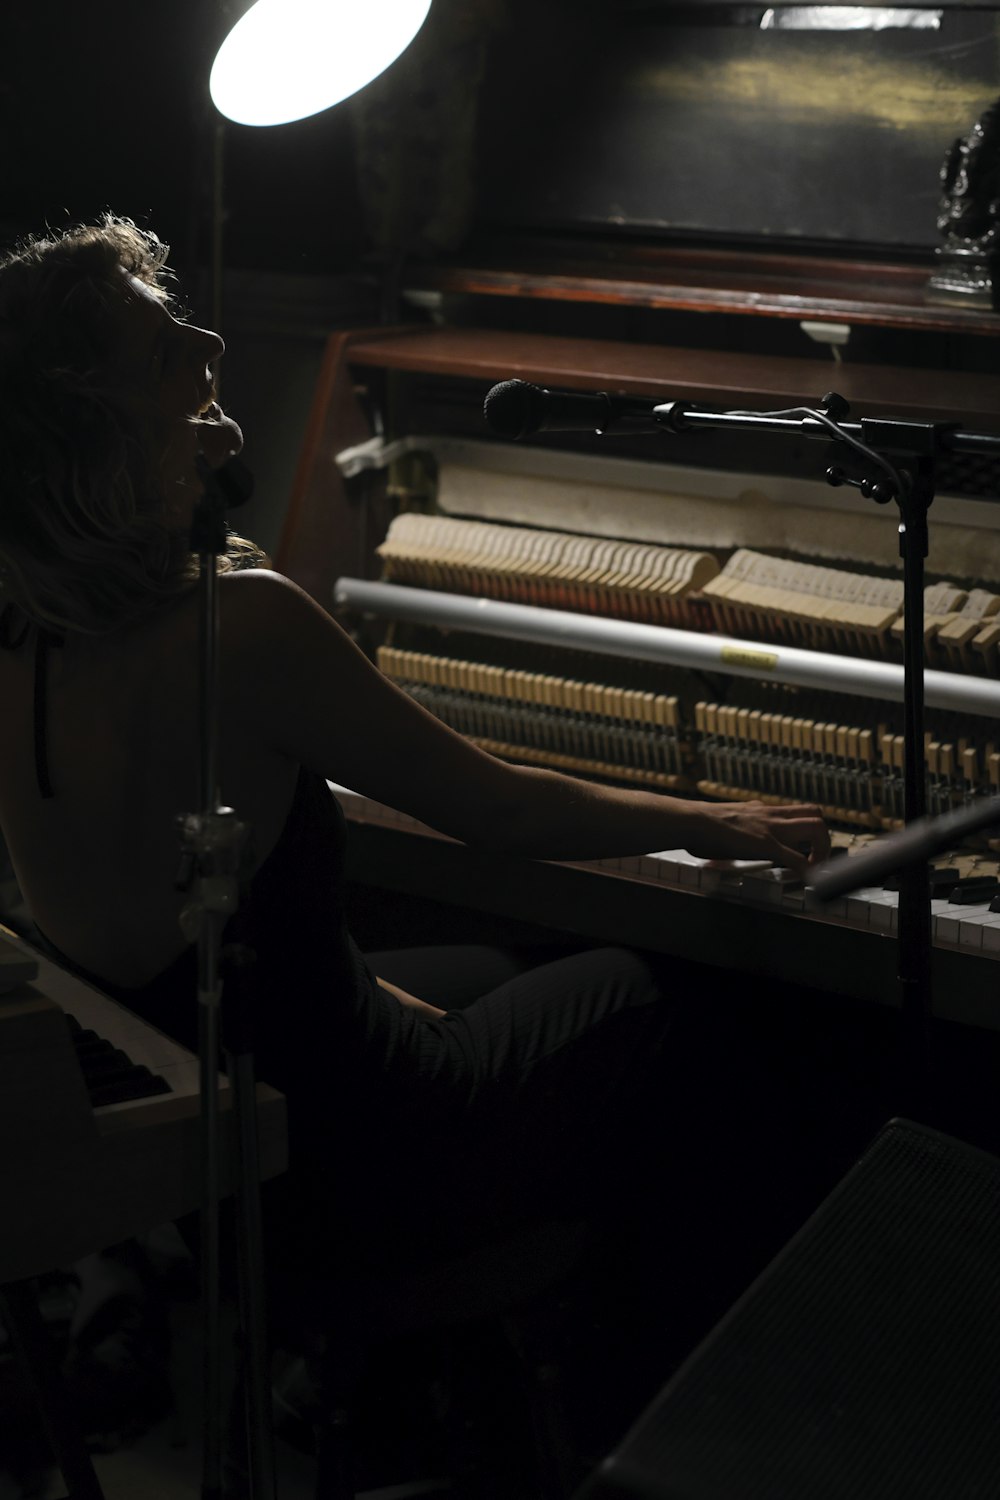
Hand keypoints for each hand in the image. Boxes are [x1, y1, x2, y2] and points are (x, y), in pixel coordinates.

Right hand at [683, 800, 829, 880]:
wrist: (689, 821)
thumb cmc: (696, 825)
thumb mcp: (722, 822)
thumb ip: (731, 832)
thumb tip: (721, 849)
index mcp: (760, 810)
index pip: (795, 811)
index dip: (806, 828)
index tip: (804, 847)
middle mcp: (771, 815)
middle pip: (815, 813)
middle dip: (822, 837)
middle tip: (815, 858)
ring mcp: (771, 829)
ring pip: (816, 828)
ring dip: (822, 850)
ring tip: (814, 869)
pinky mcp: (766, 845)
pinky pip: (798, 860)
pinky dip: (809, 872)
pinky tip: (809, 883)